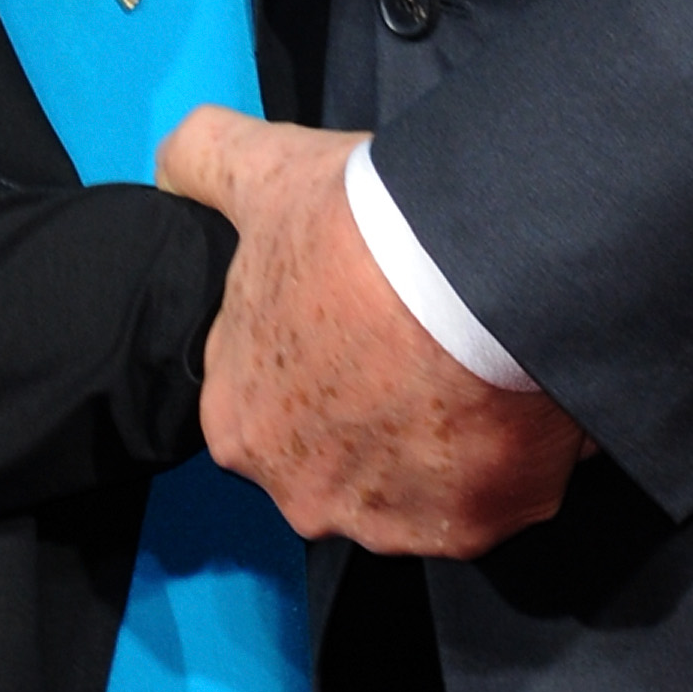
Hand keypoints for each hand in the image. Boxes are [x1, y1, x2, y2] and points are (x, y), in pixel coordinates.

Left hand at [157, 106, 585, 556]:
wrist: (468, 277)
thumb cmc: (351, 235)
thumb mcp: (262, 173)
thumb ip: (201, 161)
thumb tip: (172, 166)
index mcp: (238, 427)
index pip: (277, 400)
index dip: (324, 352)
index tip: (365, 313)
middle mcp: (302, 495)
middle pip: (348, 454)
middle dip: (383, 409)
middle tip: (426, 336)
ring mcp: (391, 523)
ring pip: (424, 479)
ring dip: (449, 436)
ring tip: (482, 358)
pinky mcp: (475, 530)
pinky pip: (496, 494)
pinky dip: (512, 454)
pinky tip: (520, 389)